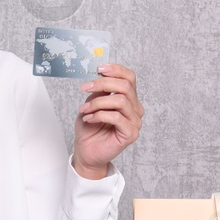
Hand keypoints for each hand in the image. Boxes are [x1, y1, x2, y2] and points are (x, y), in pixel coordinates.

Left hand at [72, 63, 141, 177]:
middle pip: (125, 86)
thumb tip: (100, 73)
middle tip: (85, 88)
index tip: (99, 68)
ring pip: (120, 101)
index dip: (116, 70)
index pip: (129, 78)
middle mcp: (135, 108)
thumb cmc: (90, 128)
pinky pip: (117, 117)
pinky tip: (89, 119)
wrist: (86, 151)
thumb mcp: (92, 103)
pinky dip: (99, 115)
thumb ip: (100, 90)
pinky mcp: (131, 133)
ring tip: (85, 109)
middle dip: (103, 84)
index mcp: (128, 98)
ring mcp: (135, 121)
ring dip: (98, 102)